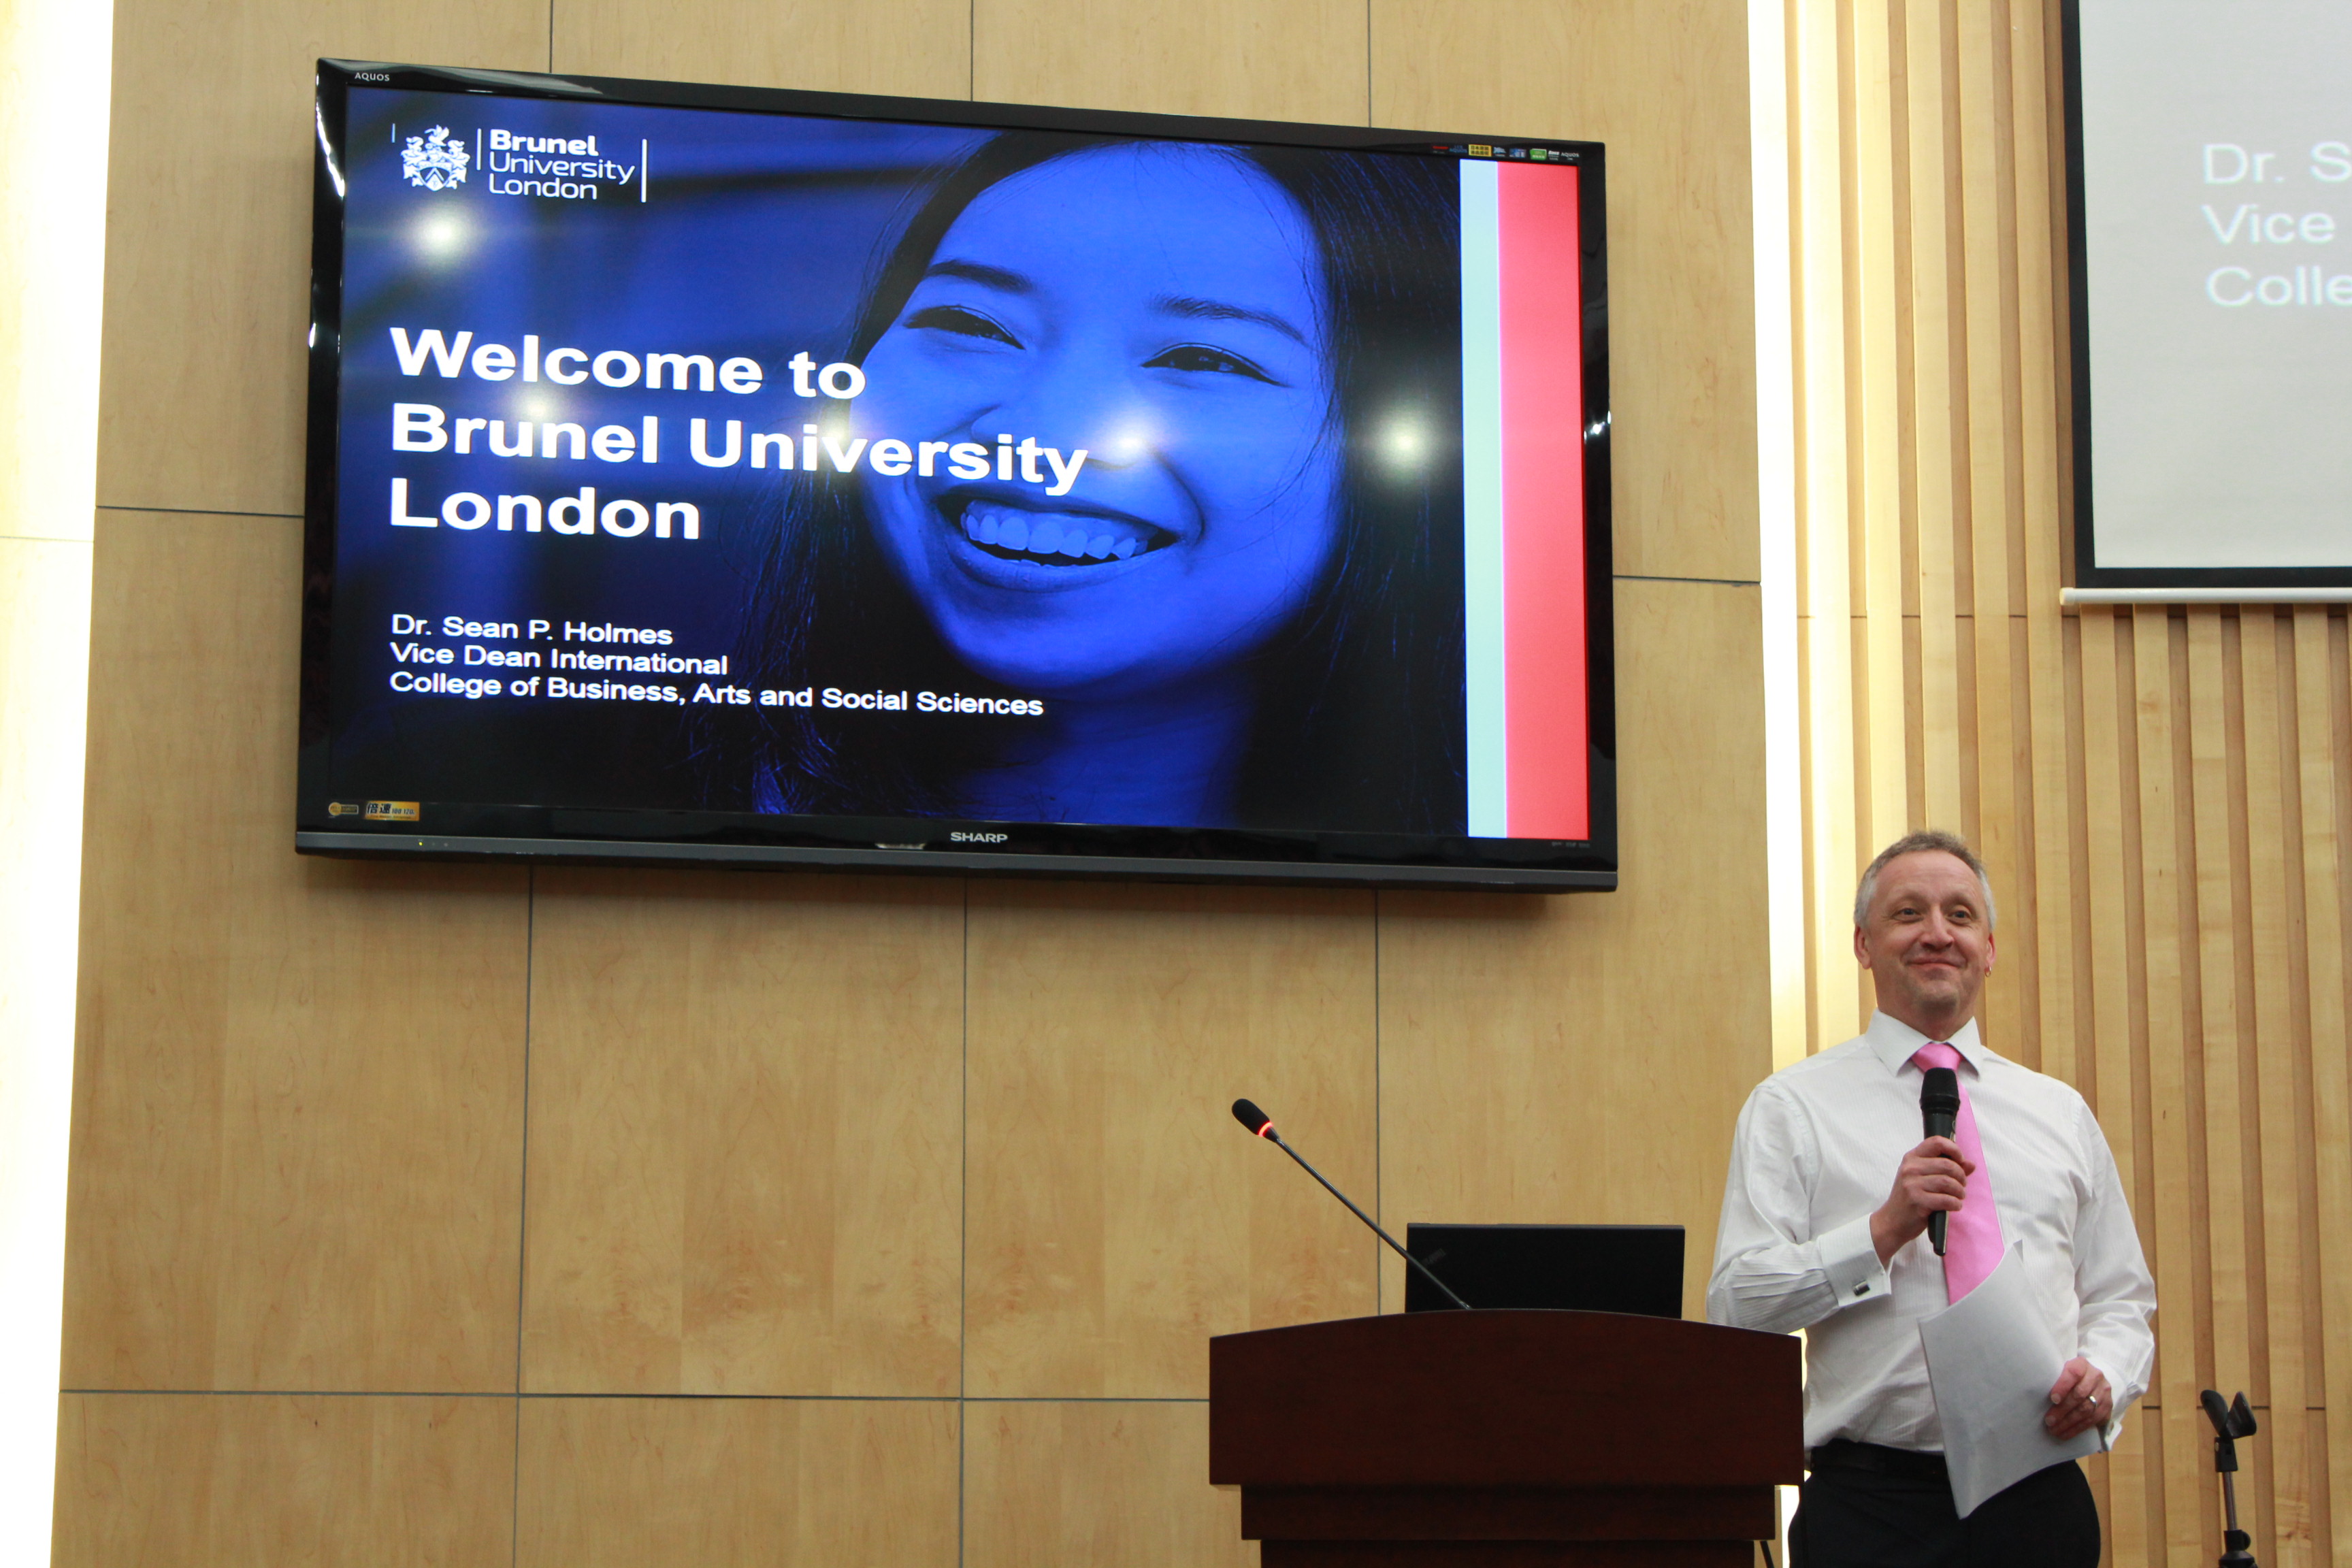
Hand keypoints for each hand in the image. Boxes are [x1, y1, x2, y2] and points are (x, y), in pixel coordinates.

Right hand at [1869, 1136, 1974, 1263]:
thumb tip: (1971, 1164)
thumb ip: (1946, 1169)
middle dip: (1961, 1176)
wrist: (1892, 1221)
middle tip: (1961, 1186)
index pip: (1936, 1142)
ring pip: (1948, 1182)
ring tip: (1958, 1197)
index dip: (1954, 1149)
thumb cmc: (1911, 1198)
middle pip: (1947, 1164)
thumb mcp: (1923, 1179)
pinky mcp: (1917, 1201)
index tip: (1961, 1160)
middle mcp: (1910, 1168)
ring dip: (1960, 1191)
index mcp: (1912, 1158)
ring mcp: (1912, 1184)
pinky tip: (1954, 1206)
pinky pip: (1946, 1199)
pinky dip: (1955, 1203)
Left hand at [2046, 1357, 2111, 1438]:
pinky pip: (2093, 1420)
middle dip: (2062, 1410)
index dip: (2063, 1386)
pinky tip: (2066, 1433)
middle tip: (2049, 1420)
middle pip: (2079, 1395)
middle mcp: (2096, 1377)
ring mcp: (2104, 1393)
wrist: (2094, 1378)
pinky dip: (2078, 1428)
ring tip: (2055, 1429)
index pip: (2074, 1373)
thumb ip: (2054, 1378)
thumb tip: (2037, 1393)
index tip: (2053, 1399)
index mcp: (2082, 1364)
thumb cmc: (2070, 1376)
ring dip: (2069, 1422)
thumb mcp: (2063, 1370)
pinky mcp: (2108, 1407)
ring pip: (2087, 1410)